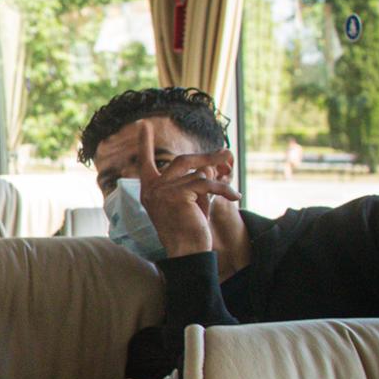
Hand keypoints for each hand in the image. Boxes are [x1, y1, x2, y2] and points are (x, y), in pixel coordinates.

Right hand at [134, 123, 239, 258]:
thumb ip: (195, 181)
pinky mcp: (176, 195)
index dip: (144, 143)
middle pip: (183, 161)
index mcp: (150, 190)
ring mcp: (162, 191)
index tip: (143, 126)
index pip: (145, 162)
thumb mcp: (191, 200)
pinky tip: (235, 197)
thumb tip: (212, 163)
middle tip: (226, 153)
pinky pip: (206, 183)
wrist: (187, 252)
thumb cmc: (189, 229)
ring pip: (199, 173)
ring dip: (219, 182)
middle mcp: (152, 189)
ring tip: (231, 191)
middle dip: (207, 157)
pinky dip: (224, 189)